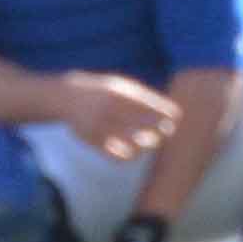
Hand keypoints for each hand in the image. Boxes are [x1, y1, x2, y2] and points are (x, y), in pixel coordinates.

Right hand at [54, 72, 178, 160]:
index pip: (145, 104)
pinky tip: (135, 152)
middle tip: (169, 131)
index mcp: (116, 93)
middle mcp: (106, 109)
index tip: (176, 117)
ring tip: (152, 142)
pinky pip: (113, 154)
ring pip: (128, 143)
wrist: (66, 96)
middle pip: (139, 124)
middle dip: (158, 130)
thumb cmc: (102, 91)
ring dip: (144, 145)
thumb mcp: (120, 86)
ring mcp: (97, 126)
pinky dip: (127, 156)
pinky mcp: (90, 140)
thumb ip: (141, 97)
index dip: (163, 112)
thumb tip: (167, 110)